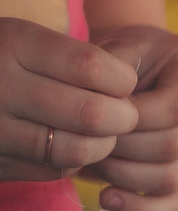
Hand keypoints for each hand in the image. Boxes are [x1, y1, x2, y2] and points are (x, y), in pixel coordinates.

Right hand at [0, 17, 140, 182]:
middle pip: (91, 114)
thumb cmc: (2, 59)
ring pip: (76, 150)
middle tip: (124, 114)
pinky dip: (73, 161)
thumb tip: (131, 77)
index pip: (91, 67)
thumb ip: (76, 57)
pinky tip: (70, 144)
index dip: (122, 79)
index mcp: (14, 46)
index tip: (125, 83)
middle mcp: (0, 89)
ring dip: (102, 145)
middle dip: (123, 117)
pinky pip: (52, 170)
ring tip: (103, 132)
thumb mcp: (26, 40)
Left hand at [85, 25, 177, 210]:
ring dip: (123, 176)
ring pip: (172, 178)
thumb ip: (110, 72)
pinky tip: (107, 200)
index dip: (133, 117)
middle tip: (86, 142)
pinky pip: (175, 206)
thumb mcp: (118, 48)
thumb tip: (104, 115)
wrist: (139, 66)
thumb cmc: (124, 57)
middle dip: (122, 149)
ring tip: (93, 163)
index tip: (97, 113)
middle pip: (175, 147)